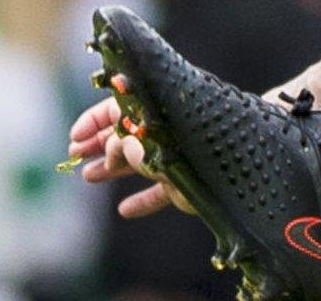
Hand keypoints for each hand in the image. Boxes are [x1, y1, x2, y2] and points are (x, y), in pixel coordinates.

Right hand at [64, 87, 193, 216]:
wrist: (246, 155)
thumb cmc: (202, 132)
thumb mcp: (155, 137)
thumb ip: (127, 144)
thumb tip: (110, 150)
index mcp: (159, 110)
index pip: (120, 109)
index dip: (94, 121)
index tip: (74, 137)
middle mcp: (167, 131)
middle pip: (127, 135)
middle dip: (98, 144)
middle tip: (74, 155)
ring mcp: (178, 157)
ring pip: (140, 162)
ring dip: (112, 168)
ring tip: (89, 176)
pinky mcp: (189, 181)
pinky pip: (162, 192)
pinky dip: (143, 200)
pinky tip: (124, 210)